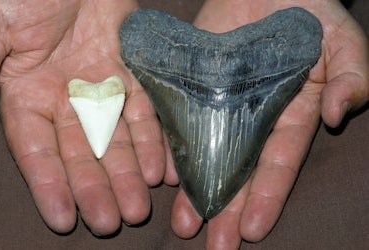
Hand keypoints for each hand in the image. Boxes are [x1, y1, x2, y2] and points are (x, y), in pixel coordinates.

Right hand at [0, 0, 166, 234]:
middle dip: (98, 189)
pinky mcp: (132, 74)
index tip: (63, 220)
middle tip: (113, 221)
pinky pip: (145, 113)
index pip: (39, 154)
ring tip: (140, 206)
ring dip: (130, 173)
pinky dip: (154, 141)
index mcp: (26, 95)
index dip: (51, 187)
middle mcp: (66, 100)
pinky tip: (162, 170)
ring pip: (117, 140)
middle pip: (84, 155)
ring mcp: (102, 88)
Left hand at [167, 0, 368, 247]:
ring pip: (206, 153)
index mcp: (289, 114)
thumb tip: (342, 115)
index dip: (266, 196)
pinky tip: (164, 177)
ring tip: (184, 223)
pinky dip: (173, 147)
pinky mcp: (193, 85)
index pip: (277, 162)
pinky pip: (181, 120)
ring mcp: (219, 103)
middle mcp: (251, 117)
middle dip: (227, 208)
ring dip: (195, 189)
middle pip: (238, 170)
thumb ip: (352, 75)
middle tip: (212, 243)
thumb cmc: (309, 9)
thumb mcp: (342, 40)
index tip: (252, 229)